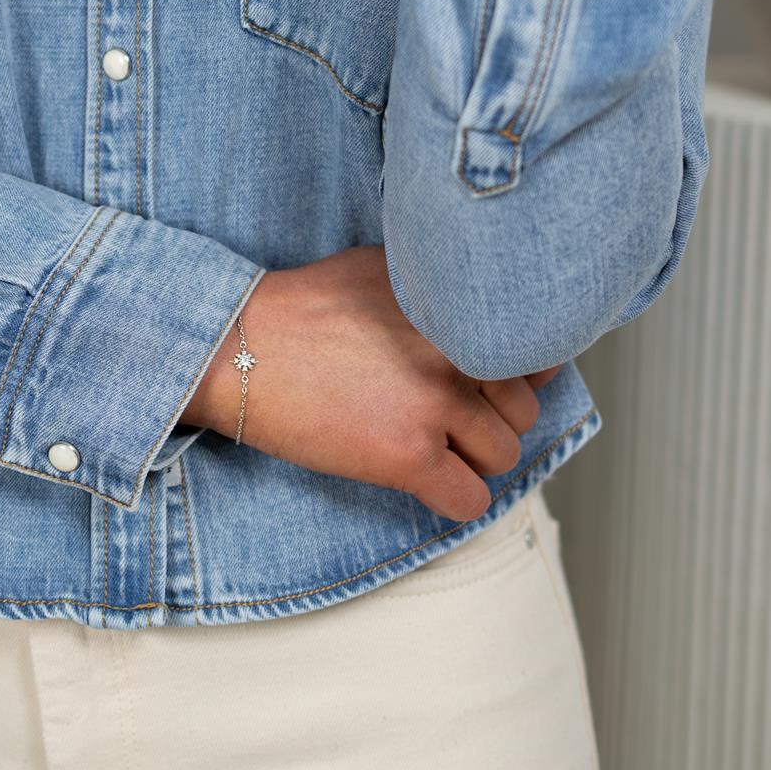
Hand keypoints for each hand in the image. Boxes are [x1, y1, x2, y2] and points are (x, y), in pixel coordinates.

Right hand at [177, 245, 562, 523]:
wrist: (238, 348)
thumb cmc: (303, 307)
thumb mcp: (383, 270)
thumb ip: (442, 291)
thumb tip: (492, 315)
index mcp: (455, 306)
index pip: (532, 352)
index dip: (511, 374)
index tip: (481, 382)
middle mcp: (456, 351)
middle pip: (522, 409)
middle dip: (488, 417)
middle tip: (442, 414)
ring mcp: (435, 404)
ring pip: (503, 455)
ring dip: (471, 457)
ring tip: (425, 442)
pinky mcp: (408, 456)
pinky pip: (470, 500)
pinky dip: (453, 497)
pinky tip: (420, 477)